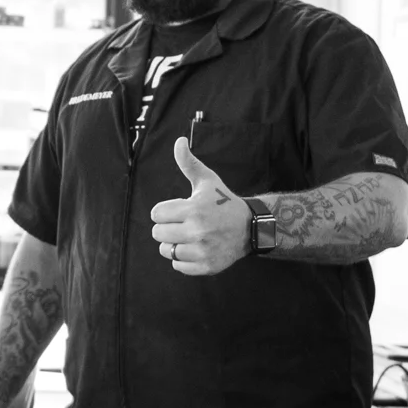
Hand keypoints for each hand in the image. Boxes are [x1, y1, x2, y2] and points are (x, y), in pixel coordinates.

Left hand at [149, 138, 246, 275]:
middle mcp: (197, 231)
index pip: (156, 214)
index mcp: (194, 209)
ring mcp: (202, 250)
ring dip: (173, 244)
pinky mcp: (206, 266)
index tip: (178, 210)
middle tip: (183, 224)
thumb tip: (179, 141)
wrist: (250, 228)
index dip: (165, 211)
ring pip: (166, 251)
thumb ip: (189, 162)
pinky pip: (178, 266)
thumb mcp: (207, 181)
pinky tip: (195, 249)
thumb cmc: (223, 202)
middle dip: (167, 227)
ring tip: (188, 237)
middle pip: (157, 233)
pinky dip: (183, 259)